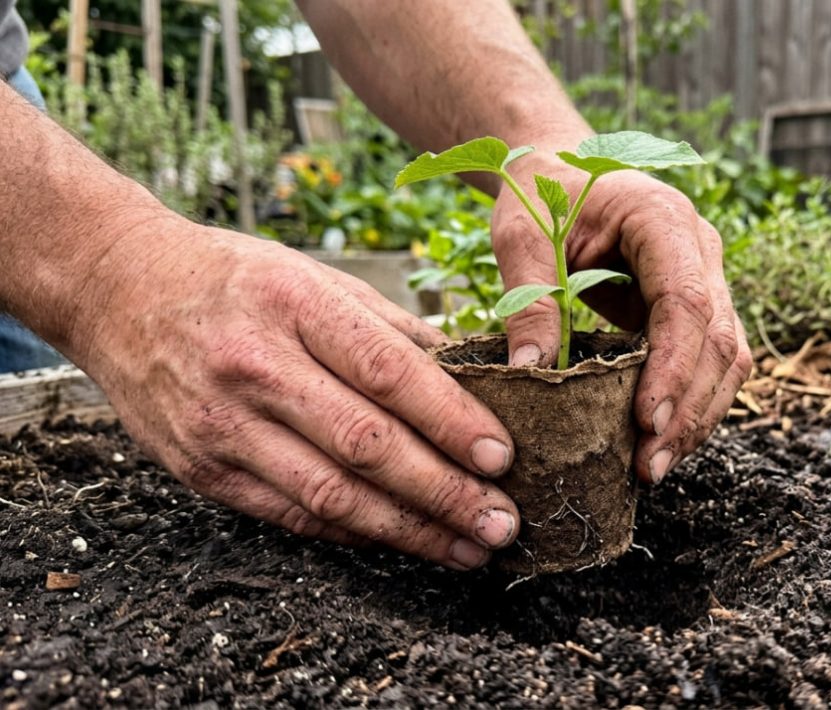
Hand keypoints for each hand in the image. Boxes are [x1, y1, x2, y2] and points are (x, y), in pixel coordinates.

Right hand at [79, 215, 519, 569]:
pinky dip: (354, 533)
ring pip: (331, 495)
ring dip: (409, 530)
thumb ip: (392, 330)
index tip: (503, 457)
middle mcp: (255, 367)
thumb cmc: (236, 280)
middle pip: (366, 445)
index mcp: (295, 305)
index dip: (451, 421)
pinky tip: (403, 541)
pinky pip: (291, 514)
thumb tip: (474, 377)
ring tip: (467, 548)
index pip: (388, 373)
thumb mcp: (316, 277)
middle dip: (445, 491)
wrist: (117, 289)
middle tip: (501, 521)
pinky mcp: (199, 469)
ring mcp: (221, 424)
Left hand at [492, 157, 752, 484]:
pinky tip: (660, 441)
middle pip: (719, 339)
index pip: (687, 301)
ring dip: (698, 417)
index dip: (674, 367)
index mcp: (663, 218)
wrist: (560, 169)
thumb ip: (530, 301)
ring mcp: (708, 277)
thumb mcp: (522, 238)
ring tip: (654, 468)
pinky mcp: (698, 306)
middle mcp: (701, 248)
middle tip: (649, 466)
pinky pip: (712, 361)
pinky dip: (692, 404)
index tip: (647, 421)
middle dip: (689, 409)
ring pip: (728, 358)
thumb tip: (530, 375)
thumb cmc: (542, 195)